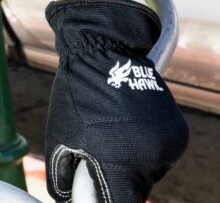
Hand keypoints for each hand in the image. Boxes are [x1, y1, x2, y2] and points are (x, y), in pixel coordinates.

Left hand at [45, 0, 188, 202]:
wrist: (103, 49)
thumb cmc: (77, 93)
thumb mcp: (59, 138)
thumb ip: (64, 177)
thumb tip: (70, 197)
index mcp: (119, 162)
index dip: (108, 200)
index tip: (99, 192)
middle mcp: (149, 156)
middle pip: (136, 192)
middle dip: (119, 181)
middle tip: (101, 156)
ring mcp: (167, 144)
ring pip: (150, 174)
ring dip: (135, 165)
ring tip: (115, 133)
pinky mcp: (178, 132)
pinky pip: (162, 155)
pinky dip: (148, 148)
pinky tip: (131, 125)